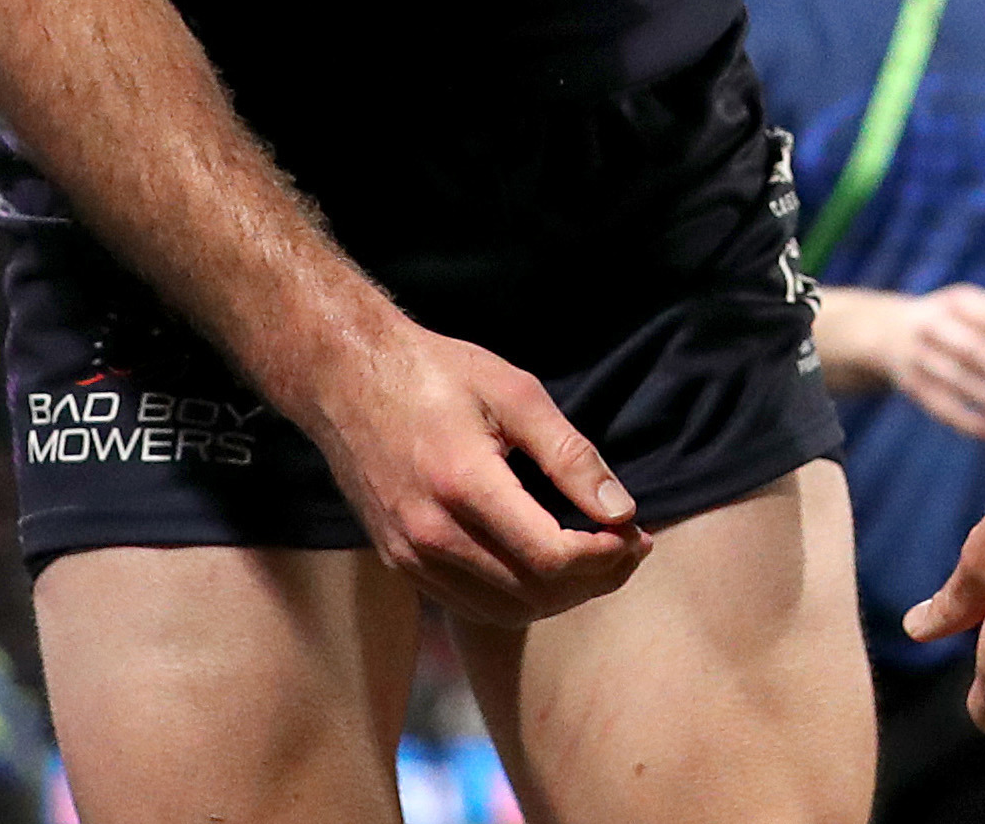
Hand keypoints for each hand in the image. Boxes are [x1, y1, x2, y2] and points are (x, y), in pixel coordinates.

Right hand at [298, 313, 650, 624]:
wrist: (346, 381)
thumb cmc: (438, 375)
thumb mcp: (516, 394)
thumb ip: (571, 455)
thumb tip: (623, 510)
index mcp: (463, 484)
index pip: (550, 556)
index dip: (606, 556)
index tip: (638, 533)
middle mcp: (430, 534)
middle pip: (532, 593)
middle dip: (595, 579)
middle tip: (633, 546)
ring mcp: (409, 556)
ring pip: (503, 610)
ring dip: (562, 596)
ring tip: (601, 558)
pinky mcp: (399, 562)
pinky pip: (470, 603)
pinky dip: (521, 596)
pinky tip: (550, 564)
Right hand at [827, 283, 984, 443]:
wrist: (887, 332)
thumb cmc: (950, 317)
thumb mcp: (972, 303)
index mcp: (954, 303)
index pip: (982, 314)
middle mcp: (932, 328)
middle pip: (967, 347)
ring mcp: (919, 359)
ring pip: (955, 381)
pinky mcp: (914, 388)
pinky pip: (941, 408)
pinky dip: (969, 422)